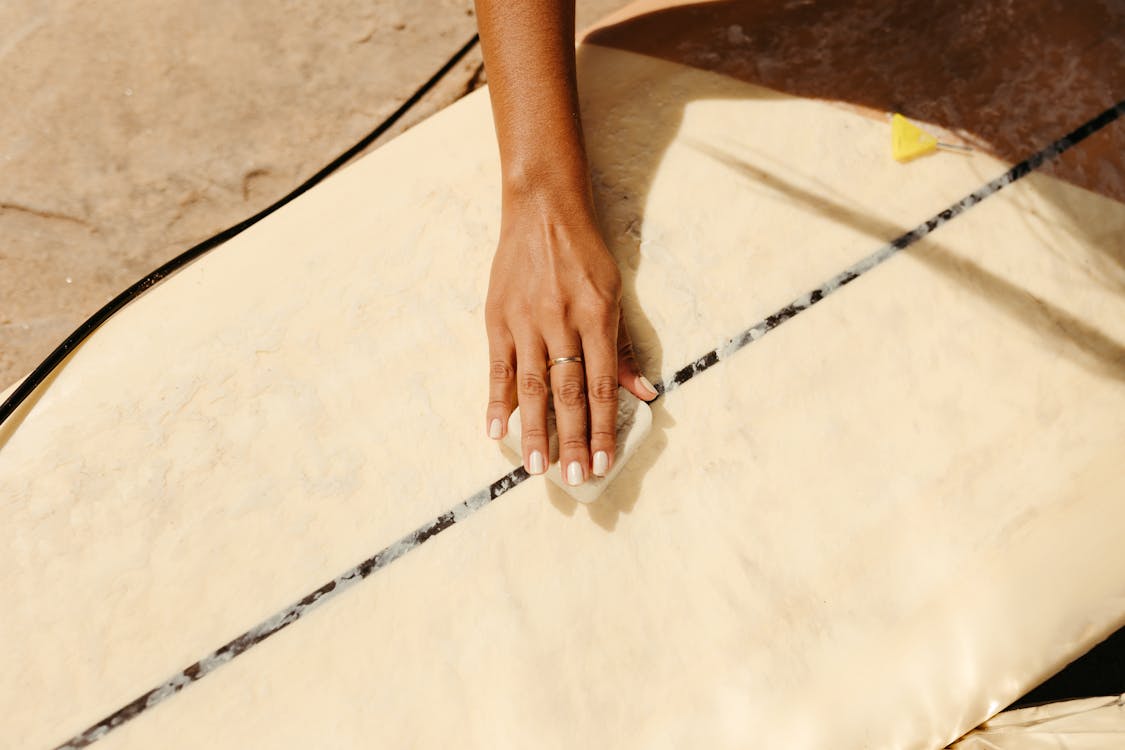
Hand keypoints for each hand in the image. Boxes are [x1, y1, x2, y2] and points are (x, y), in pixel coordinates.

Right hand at [484, 195, 657, 484]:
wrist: (542, 208)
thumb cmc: (585, 252)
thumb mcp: (614, 291)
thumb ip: (625, 347)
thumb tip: (647, 393)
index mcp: (596, 316)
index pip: (602, 384)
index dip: (604, 427)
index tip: (605, 462)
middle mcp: (560, 322)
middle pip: (567, 392)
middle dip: (573, 438)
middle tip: (575, 477)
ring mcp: (526, 321)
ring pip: (531, 386)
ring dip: (534, 430)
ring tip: (536, 468)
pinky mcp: (498, 317)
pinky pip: (497, 367)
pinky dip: (496, 400)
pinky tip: (495, 431)